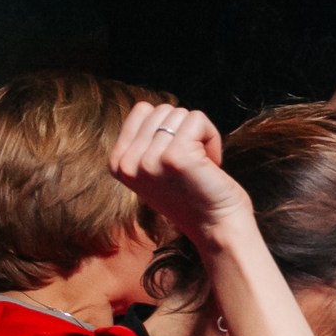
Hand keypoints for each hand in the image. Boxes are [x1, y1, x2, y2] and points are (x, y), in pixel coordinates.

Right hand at [110, 103, 246, 246]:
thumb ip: (144, 142)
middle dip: (185, 132)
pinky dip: (212, 137)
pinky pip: (198, 119)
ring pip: (181, 114)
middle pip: (163, 110)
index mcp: (117, 163)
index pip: (143, 110)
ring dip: (200, 137)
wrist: (218, 227)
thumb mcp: (153, 170)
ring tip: (199, 167)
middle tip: (191, 166)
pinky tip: (210, 164)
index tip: (176, 159)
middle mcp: (128, 163)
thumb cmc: (194, 196)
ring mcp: (149, 160)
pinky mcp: (176, 156)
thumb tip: (148, 108)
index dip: (168, 129)